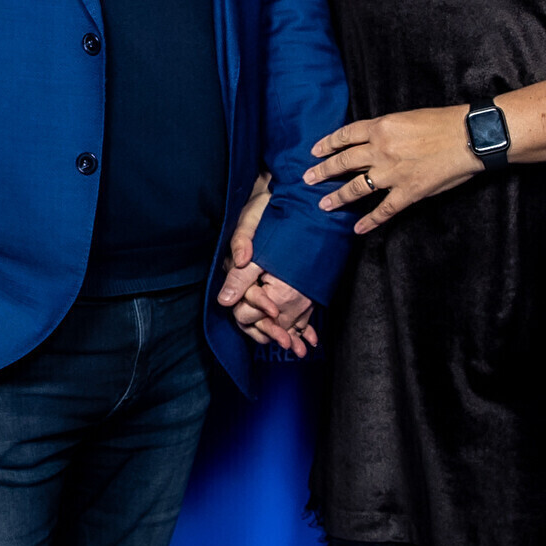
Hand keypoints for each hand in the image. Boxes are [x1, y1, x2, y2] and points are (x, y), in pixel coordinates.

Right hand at [218, 170, 317, 354]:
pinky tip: (308, 338)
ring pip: (270, 316)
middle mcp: (248, 279)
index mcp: (237, 267)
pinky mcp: (278, 284)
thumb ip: (242, 241)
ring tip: (300, 349)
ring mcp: (263, 283)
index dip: (258, 306)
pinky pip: (285, 308)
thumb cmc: (261, 207)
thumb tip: (239, 261)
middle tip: (289, 345)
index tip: (274, 312)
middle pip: (255, 314)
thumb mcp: (251, 220)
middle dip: (272, 330)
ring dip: (285, 333)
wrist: (276, 196)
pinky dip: (297, 323)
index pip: (244, 295)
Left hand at [306, 106, 478, 235]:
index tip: (315, 150)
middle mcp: (380, 150)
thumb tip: (373, 140)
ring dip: (338, 197)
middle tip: (307, 178)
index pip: (346, 135)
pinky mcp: (407, 192)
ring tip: (323, 204)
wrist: (468, 137)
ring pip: (356, 188)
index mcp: (381, 127)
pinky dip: (370, 221)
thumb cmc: (443, 122)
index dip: (328, 143)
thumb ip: (387, 130)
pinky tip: (358, 229)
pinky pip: (383, 210)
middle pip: (344, 162)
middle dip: (323, 171)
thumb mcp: (408, 116)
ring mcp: (392, 173)